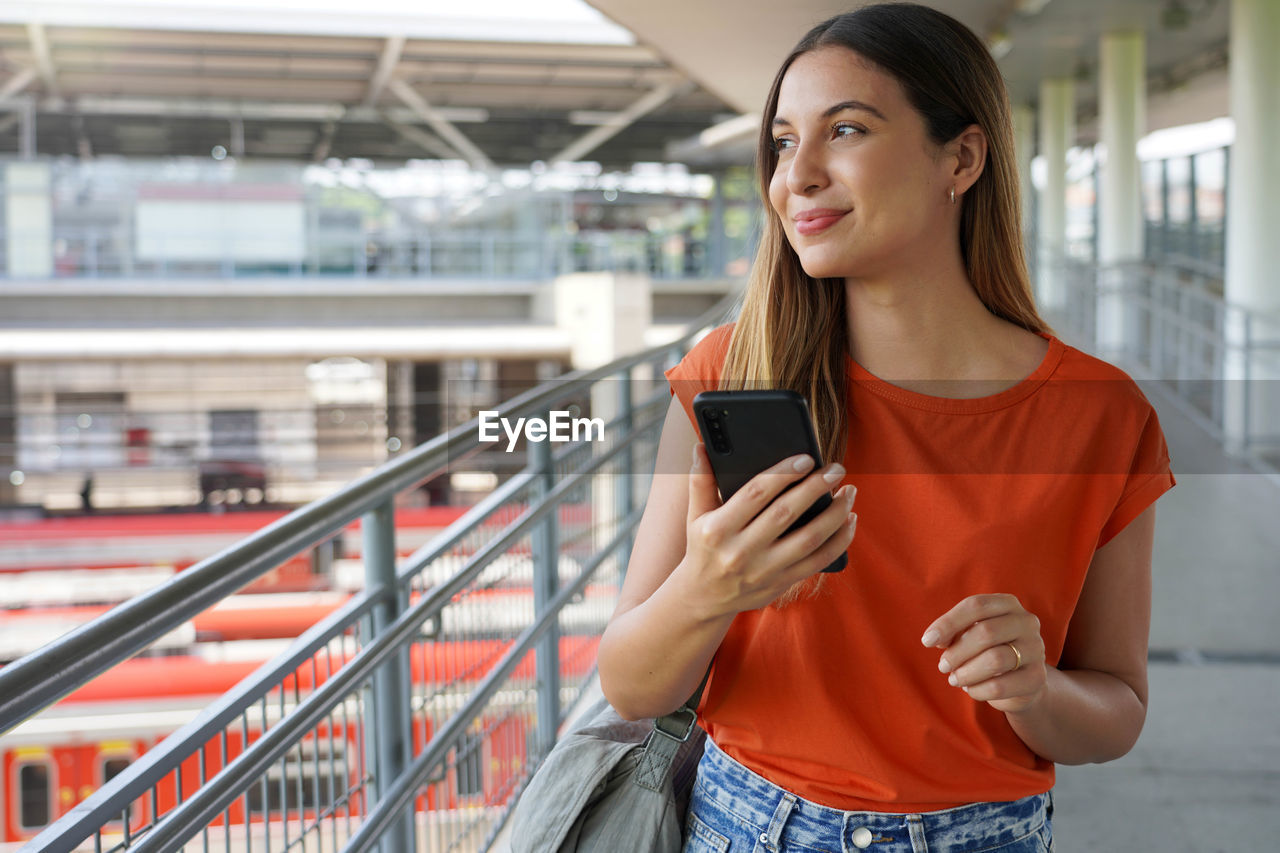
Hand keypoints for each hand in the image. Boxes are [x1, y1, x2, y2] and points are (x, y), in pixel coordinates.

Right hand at [679, 443, 855, 617]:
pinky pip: (818, 561)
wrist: (704, 598)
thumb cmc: (703, 548)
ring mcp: (763, 571)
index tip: (807, 458)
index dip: (783, 473)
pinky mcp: (781, 583)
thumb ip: (700, 481)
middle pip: (786, 513)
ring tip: (849, 492)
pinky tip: (849, 520)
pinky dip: (839, 540)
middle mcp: (740, 552)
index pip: (755, 494)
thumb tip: (701, 447)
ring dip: (834, 513)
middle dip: (815, 487)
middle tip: (836, 469)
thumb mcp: (695, 516)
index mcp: (718, 529)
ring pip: (808, 538)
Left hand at [921, 594, 1046, 713]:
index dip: (948, 623)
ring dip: (966, 672)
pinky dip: (978, 690)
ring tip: (954, 679)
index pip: (976, 605)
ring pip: (995, 660)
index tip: (927, 641)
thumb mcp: (970, 635)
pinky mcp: (1037, 677)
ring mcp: (1036, 649)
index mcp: (1008, 604)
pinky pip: (1001, 686)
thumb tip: (934, 639)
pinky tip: (970, 690)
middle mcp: (1027, 622)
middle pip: (986, 632)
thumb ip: (954, 632)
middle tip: (942, 666)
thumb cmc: (988, 650)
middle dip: (957, 652)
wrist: (1021, 681)